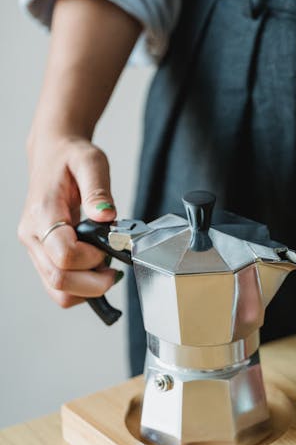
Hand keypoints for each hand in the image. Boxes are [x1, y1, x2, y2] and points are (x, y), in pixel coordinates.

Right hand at [18, 136, 121, 308]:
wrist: (53, 154)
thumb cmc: (71, 157)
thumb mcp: (91, 162)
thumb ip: (98, 190)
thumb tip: (106, 216)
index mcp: (43, 213)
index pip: (65, 256)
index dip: (93, 259)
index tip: (110, 247)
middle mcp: (32, 235)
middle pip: (59, 281)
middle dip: (93, 284)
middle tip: (114, 271)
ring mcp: (34, 247)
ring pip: (56, 289)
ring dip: (86, 289)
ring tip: (105, 269)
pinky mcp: (41, 254)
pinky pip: (57, 284)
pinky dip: (80, 286)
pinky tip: (95, 268)